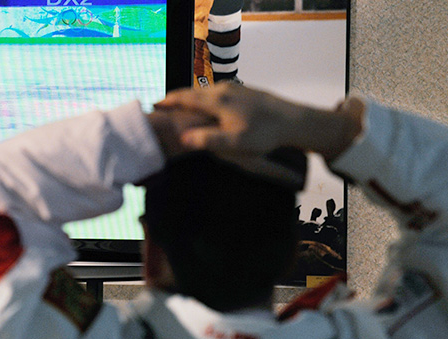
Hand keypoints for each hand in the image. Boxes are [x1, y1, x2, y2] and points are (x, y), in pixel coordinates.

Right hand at [156, 82, 304, 159]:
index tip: (154, 105)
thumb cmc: (264, 133)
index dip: (168, 101)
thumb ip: (208, 140)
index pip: (186, 97)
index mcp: (217, 100)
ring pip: (206, 92)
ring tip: (181, 108)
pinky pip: (216, 93)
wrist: (294, 121)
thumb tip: (183, 138)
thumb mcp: (235, 142)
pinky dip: (205, 100)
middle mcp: (223, 89)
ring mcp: (235, 88)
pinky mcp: (244, 91)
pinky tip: (207, 108)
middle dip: (177, 99)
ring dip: (191, 99)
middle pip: (193, 92)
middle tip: (163, 106)